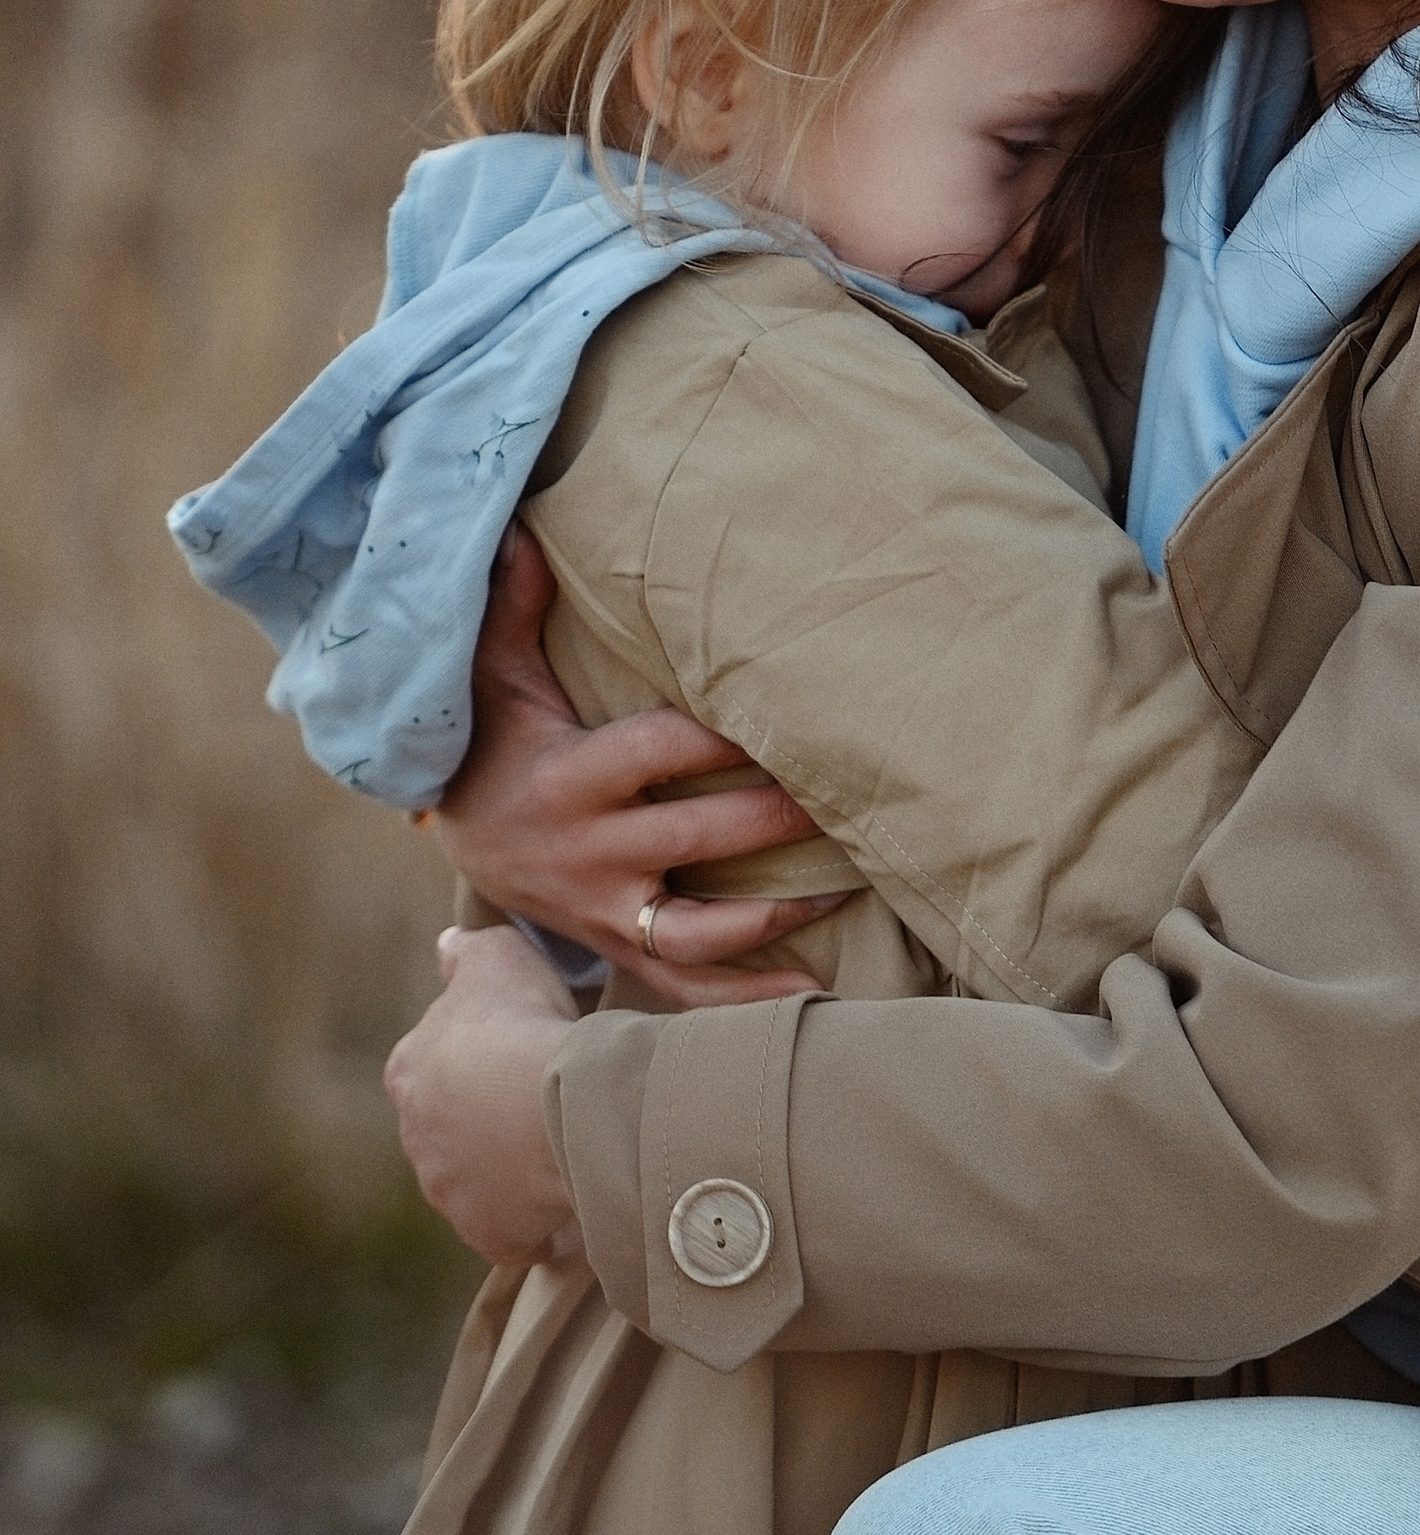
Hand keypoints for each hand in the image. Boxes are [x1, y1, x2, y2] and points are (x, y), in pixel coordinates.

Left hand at [385, 927, 579, 1263]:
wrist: (555, 1100)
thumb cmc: (522, 1020)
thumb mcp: (495, 954)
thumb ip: (467, 951)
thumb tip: (448, 946)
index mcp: (409, 1070)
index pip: (432, 1064)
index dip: (475, 1055)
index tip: (513, 1049)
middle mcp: (416, 1137)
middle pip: (453, 1127)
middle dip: (488, 1117)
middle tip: (540, 1098)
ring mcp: (448, 1192)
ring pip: (478, 1180)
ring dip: (509, 1167)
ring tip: (560, 1146)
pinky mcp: (487, 1233)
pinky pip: (511, 1230)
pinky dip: (534, 1220)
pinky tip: (566, 1199)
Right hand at [432, 525, 846, 1003]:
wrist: (457, 839)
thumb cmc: (494, 740)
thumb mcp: (492, 676)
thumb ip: (513, 607)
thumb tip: (521, 531)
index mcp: (569, 779)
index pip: (657, 753)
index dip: (719, 739)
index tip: (782, 719)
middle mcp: (589, 853)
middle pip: (696, 837)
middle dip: (773, 820)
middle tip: (846, 796)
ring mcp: (606, 911)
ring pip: (699, 927)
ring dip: (777, 913)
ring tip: (848, 887)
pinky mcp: (620, 949)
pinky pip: (686, 987)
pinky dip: (745, 1002)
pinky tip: (810, 999)